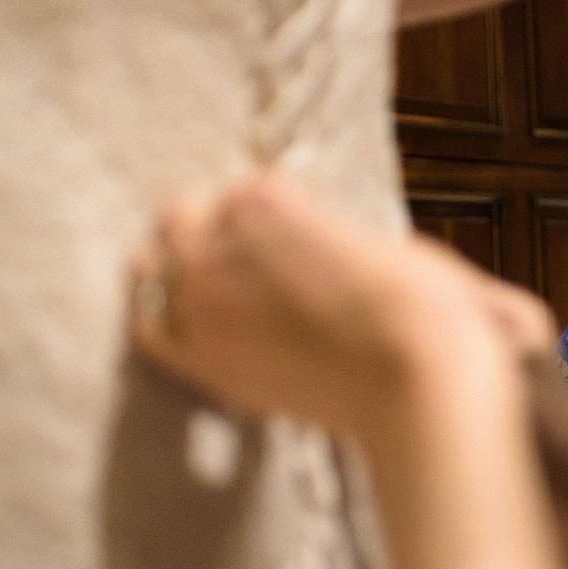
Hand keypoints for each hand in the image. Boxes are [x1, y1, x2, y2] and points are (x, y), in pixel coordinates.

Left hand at [129, 175, 506, 437]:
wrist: (415, 374)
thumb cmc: (417, 300)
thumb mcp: (372, 238)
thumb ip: (317, 236)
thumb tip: (304, 252)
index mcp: (260, 196)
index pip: (231, 194)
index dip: (254, 221)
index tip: (278, 241)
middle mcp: (215, 240)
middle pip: (178, 222)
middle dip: (203, 237)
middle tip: (239, 266)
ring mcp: (201, 301)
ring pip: (150, 273)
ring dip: (177, 280)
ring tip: (216, 301)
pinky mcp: (203, 358)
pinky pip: (150, 331)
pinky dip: (164, 326)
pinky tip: (196, 334)